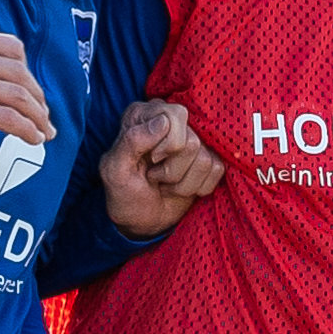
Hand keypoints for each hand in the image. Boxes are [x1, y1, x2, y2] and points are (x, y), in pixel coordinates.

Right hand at [0, 25, 53, 164]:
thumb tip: (41, 93)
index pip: (13, 47)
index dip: (30, 73)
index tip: (36, 96)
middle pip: (17, 72)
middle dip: (38, 98)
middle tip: (45, 118)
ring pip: (16, 95)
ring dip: (38, 116)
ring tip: (44, 130)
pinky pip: (7, 118)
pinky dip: (27, 129)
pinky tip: (33, 137)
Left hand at [97, 97, 223, 236]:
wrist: (138, 218)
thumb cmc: (122, 192)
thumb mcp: (115, 169)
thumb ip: (132, 141)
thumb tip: (163, 122)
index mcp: (144, 115)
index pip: (175, 115)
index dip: (167, 144)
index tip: (151, 160)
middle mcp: (170, 121)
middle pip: (192, 142)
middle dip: (172, 170)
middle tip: (154, 176)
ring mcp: (192, 139)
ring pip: (205, 160)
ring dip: (182, 184)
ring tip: (164, 184)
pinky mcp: (207, 158)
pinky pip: (217, 170)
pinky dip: (197, 188)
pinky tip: (179, 188)